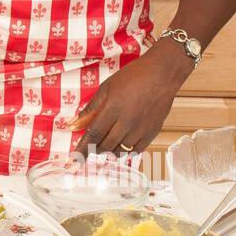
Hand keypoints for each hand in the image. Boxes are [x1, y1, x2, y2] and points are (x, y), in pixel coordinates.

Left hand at [68, 40, 194, 154]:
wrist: (161, 75)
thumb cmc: (132, 77)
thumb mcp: (106, 88)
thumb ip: (90, 109)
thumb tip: (73, 125)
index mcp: (113, 109)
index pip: (93, 135)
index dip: (82, 149)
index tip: (74, 160)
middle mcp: (127, 122)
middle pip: (105, 145)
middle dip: (94, 149)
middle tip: (91, 145)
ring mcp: (141, 129)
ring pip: (120, 150)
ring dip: (109, 149)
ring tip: (107, 140)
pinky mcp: (152, 133)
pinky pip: (136, 150)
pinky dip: (125, 150)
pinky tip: (122, 142)